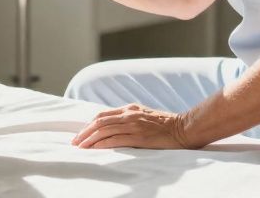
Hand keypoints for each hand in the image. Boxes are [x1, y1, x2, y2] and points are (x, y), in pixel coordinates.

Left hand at [72, 103, 191, 149]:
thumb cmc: (166, 125)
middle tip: (74, 142)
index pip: (102, 115)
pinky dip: (103, 144)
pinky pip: (116, 139)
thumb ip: (131, 119)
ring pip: (104, 130)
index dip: (89, 125)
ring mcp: (134, 125)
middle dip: (84, 132)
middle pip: (99, 122)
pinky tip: (95, 149)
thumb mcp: (145, 117)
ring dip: (89, 139)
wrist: (184, 128)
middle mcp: (129, 115)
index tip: (80, 134)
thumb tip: (115, 128)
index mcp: (130, 109)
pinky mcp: (139, 136)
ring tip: (80, 147)